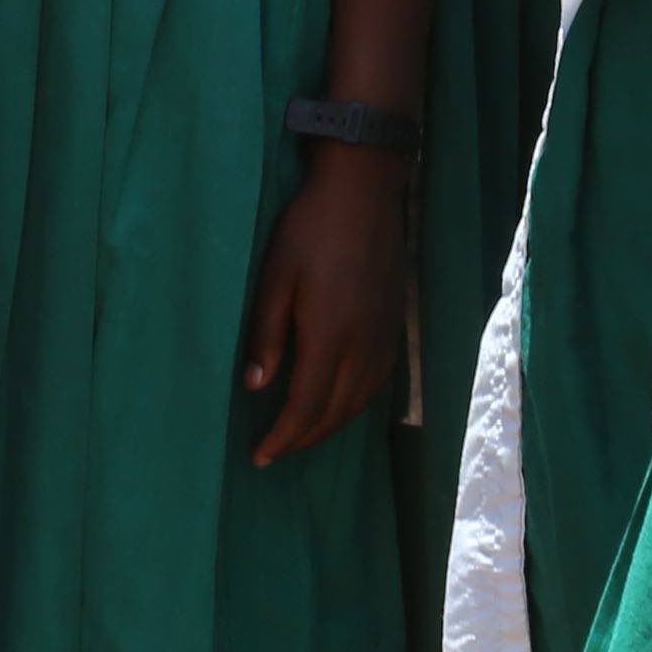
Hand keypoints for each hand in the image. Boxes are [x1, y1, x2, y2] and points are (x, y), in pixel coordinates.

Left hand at [241, 142, 414, 459]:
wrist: (364, 196)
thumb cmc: (309, 231)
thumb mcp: (274, 280)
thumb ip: (267, 337)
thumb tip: (255, 387)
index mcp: (331, 338)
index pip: (307, 408)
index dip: (283, 437)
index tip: (260, 455)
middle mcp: (365, 348)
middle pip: (335, 414)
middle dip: (302, 439)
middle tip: (272, 453)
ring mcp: (386, 339)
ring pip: (358, 405)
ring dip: (328, 427)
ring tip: (297, 436)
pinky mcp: (395, 329)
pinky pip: (376, 386)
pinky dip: (352, 407)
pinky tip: (335, 406)